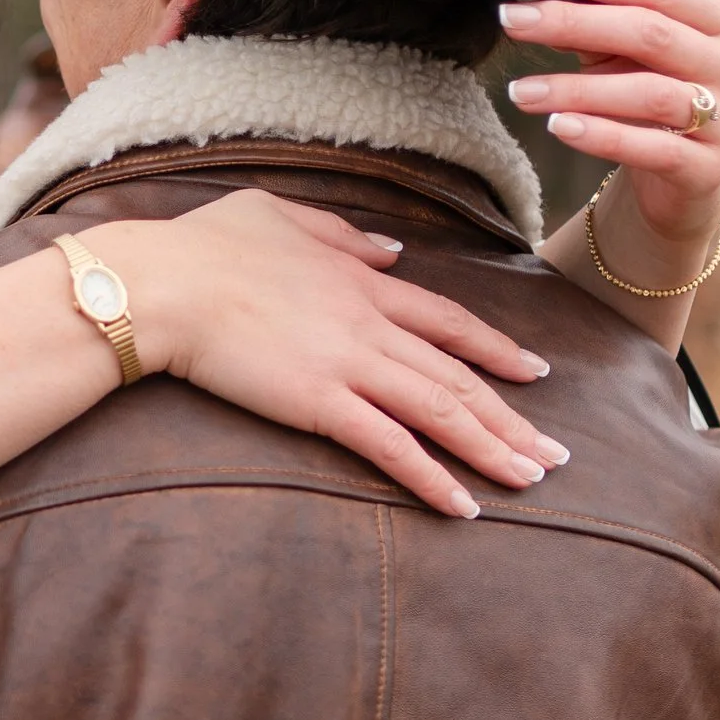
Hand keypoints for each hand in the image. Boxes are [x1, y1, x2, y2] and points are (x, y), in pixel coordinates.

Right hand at [88, 190, 570, 522]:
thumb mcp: (278, 213)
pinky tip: (462, 506)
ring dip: (492, 449)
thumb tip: (390, 249)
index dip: (495, 348)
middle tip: (555, 454)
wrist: (164, 283)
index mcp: (360, 281)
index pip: (447, 320)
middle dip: (512, 416)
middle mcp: (369, 323)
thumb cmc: (204, 246)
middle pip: (458, 375)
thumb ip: (341, 233)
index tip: (535, 371)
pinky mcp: (320, 402)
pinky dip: (431, 477)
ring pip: (441, 410)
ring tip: (530, 481)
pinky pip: (390, 445)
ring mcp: (348, 363)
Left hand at [498, 0, 719, 267]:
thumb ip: (596, 21)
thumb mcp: (626, 53)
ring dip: (575, 88)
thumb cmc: (651, 97)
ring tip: (521, 91)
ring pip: (648, 93)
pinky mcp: (710, 170)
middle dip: (573, 22)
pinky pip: (652, 149)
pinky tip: (558, 126)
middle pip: (650, 32)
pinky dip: (600, 135)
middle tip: (513, 21)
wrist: (680, 182)